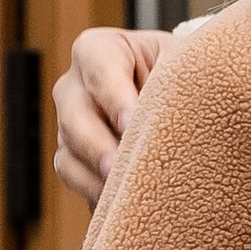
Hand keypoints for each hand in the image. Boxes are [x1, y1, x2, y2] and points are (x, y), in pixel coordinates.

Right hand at [53, 27, 171, 206]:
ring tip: (118, 189)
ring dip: (94, 169)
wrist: (175, 99)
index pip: (99, 64)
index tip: (131, 121)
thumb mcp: (181, 65)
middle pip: (75, 110)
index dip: (113, 94)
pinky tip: (115, 199)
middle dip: (97, 141)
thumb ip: (177, 77)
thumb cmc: (178, 74)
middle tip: (118, 164)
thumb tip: (176, 111)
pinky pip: (71, 173)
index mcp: (100, 49)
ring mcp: (70, 121)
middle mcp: (76, 84)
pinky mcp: (72, 154)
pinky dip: (90, 188)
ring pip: (70, 145)